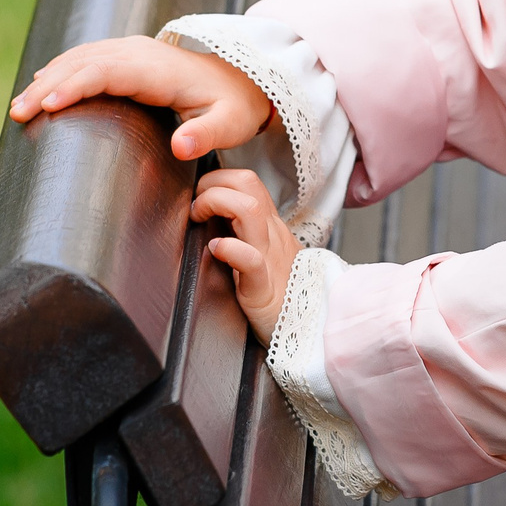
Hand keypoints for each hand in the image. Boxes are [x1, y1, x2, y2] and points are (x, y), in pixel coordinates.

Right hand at [8, 35, 272, 163]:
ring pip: (81, 57)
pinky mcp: (129, 57)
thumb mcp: (230, 124)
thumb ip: (207, 135)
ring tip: (20, 107)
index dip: (76, 85)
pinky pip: (88, 58)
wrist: (248, 80)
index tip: (48, 105)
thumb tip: (181, 146)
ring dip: (49, 78)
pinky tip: (42, 86)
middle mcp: (141, 53)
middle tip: (18, 113)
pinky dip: (62, 70)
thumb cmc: (237, 106)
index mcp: (159, 69)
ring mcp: (133, 51)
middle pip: (84, 62)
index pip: (108, 71)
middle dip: (48, 85)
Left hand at [194, 168, 299, 339]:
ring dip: (216, 203)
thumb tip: (211, 217)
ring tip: (200, 218)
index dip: (219, 178)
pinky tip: (216, 249)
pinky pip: (251, 260)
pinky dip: (230, 249)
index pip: (248, 181)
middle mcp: (270, 234)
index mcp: (269, 226)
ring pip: (250, 210)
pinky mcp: (263, 287)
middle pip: (248, 183)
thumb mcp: (263, 253)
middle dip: (214, 182)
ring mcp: (269, 257)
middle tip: (197, 204)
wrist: (308, 328)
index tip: (199, 196)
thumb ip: (243, 234)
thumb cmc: (278, 294)